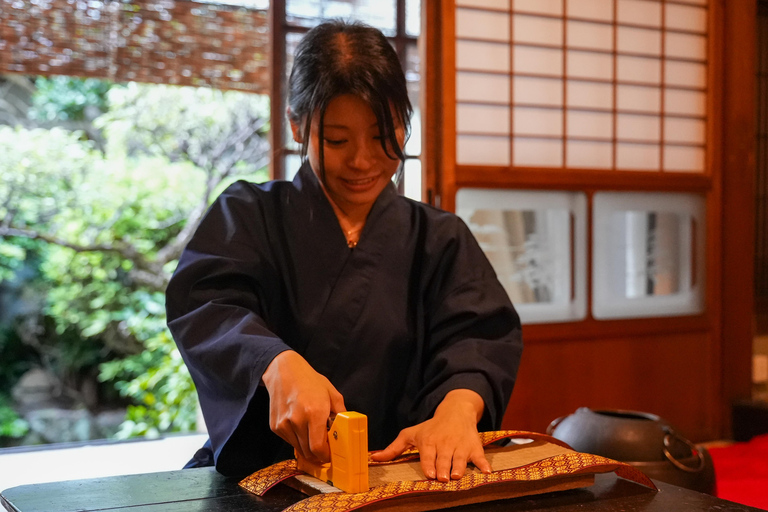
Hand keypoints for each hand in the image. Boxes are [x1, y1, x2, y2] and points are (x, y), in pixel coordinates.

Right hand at [261, 350, 345, 462]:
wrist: (284, 371)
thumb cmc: (310, 381)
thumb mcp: (332, 394)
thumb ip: (341, 414)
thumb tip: (346, 431)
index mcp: (314, 412)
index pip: (318, 448)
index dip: (325, 455)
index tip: (330, 454)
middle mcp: (297, 420)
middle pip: (308, 452)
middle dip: (318, 454)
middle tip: (324, 447)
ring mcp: (284, 424)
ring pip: (298, 448)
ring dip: (307, 446)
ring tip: (312, 432)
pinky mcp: (275, 426)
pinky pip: (289, 441)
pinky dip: (297, 439)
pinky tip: (300, 425)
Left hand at [370, 389, 489, 481]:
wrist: (455, 411)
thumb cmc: (431, 427)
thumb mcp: (411, 433)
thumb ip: (394, 448)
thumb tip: (374, 458)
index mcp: (429, 442)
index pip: (428, 455)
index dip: (429, 465)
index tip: (429, 474)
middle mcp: (445, 444)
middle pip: (444, 459)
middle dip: (443, 469)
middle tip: (443, 478)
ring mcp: (460, 446)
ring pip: (460, 459)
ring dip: (459, 467)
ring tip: (457, 475)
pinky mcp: (474, 448)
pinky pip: (480, 457)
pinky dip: (484, 464)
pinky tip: (487, 472)